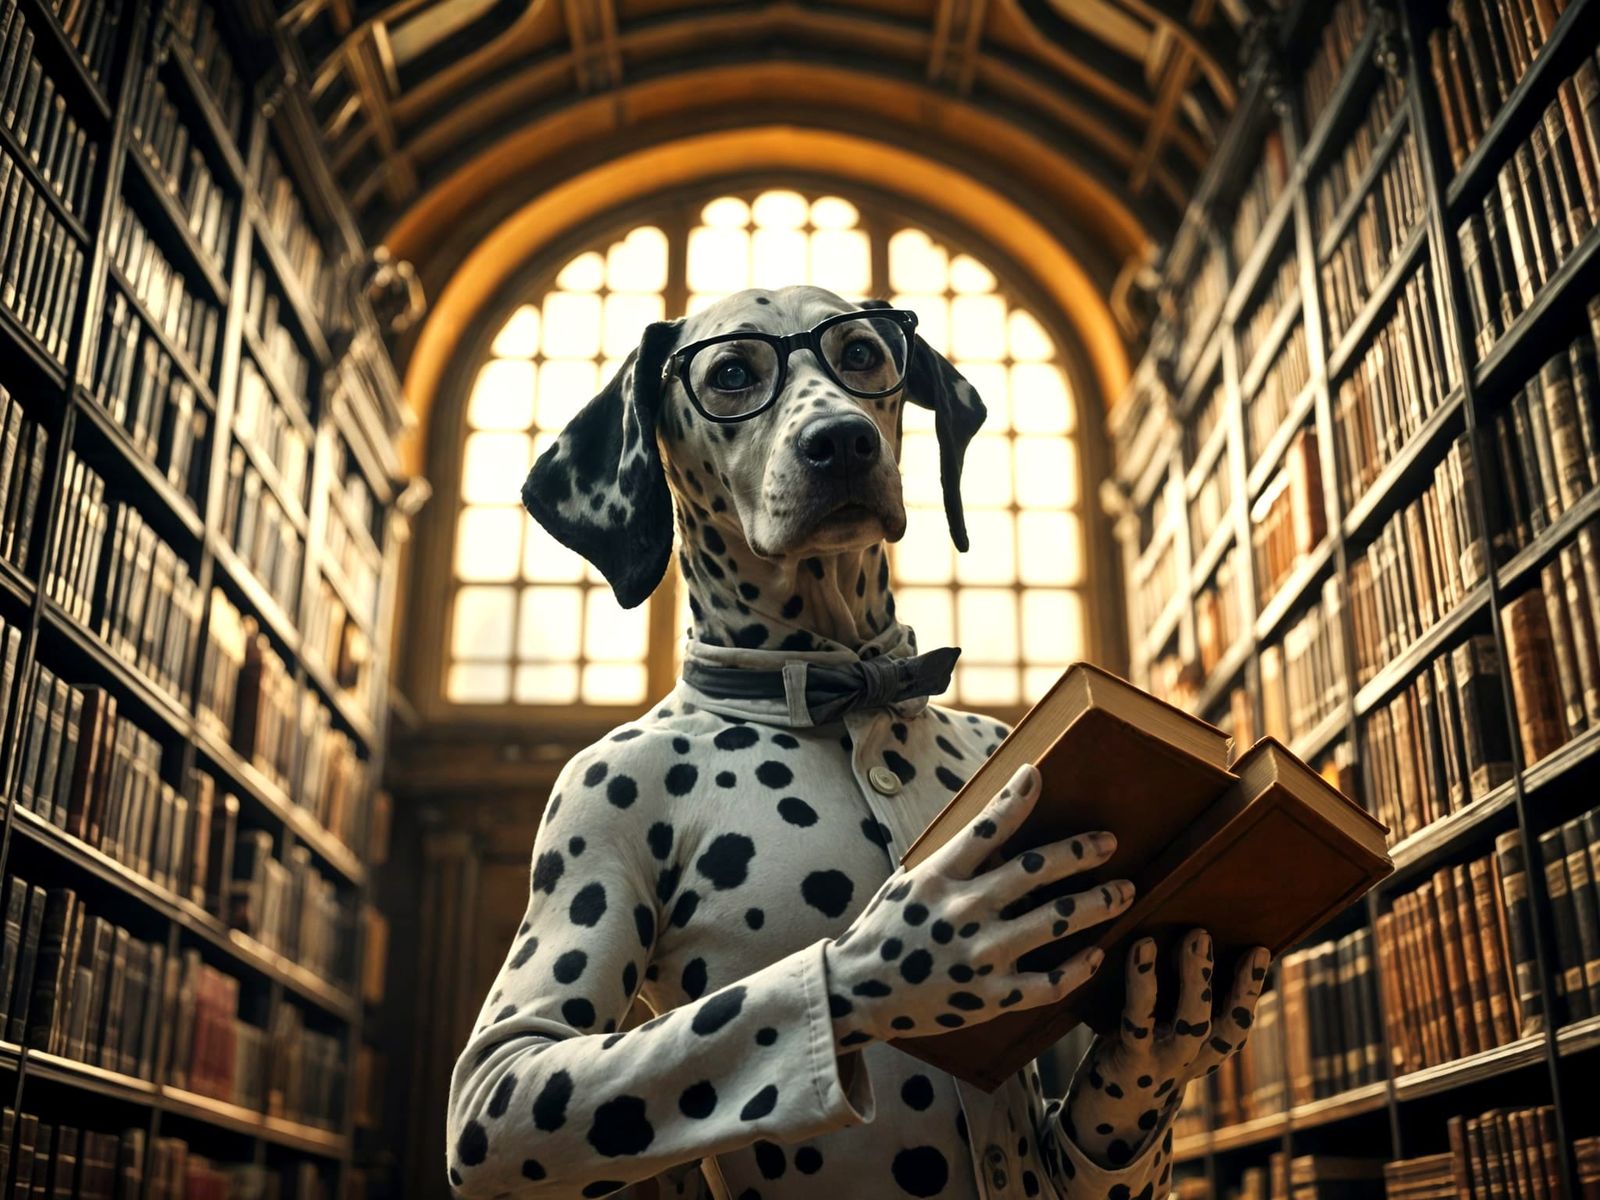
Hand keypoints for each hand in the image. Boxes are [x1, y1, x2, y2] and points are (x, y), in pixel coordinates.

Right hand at [822, 762, 1134, 1046]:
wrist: (858, 993)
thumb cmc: (885, 931)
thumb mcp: (910, 884)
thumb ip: (954, 862)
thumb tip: (998, 831)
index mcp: (939, 877)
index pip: (986, 827)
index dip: (1014, 799)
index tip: (1037, 775)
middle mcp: (963, 910)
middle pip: (1036, 871)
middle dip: (1079, 853)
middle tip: (1109, 842)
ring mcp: (980, 955)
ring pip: (1056, 921)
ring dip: (1096, 902)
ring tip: (1123, 891)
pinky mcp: (991, 996)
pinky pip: (1049, 982)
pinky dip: (1078, 967)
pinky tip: (1095, 954)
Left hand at [1065, 931, 1270, 1165]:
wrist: (1100, 1120)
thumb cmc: (1128, 1058)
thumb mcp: (1157, 1035)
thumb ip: (1173, 1003)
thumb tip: (1180, 942)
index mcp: (1203, 1054)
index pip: (1237, 1025)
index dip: (1250, 990)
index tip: (1261, 950)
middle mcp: (1190, 1061)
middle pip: (1225, 1026)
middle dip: (1239, 984)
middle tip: (1240, 942)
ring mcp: (1164, 1063)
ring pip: (1193, 1023)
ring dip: (1198, 979)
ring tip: (1196, 937)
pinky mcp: (1131, 1061)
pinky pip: (1141, 1020)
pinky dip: (1143, 983)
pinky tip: (1141, 950)